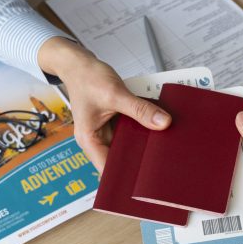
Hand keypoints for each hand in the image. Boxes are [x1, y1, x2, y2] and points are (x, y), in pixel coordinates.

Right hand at [38, 38, 170, 170]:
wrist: (79, 63)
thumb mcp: (115, 94)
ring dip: (143, 144)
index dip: (127, 176)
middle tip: (162, 163)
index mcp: (89, 141)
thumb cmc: (87, 78)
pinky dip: (142, 130)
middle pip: (121, 159)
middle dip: (139, 160)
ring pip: (128, 146)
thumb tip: (163, 123)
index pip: (109, 169)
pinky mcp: (114, 123)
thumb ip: (140, 110)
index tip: (147, 180)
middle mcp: (97, 140)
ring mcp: (106, 132)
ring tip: (163, 148)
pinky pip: (131, 132)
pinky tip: (157, 130)